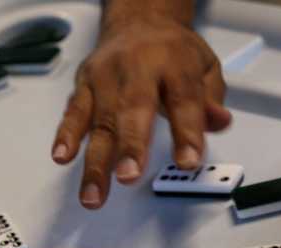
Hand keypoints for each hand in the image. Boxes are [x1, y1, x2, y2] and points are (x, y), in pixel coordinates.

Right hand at [52, 16, 230, 209]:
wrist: (138, 21)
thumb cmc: (170, 50)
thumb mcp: (204, 66)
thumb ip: (210, 98)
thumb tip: (218, 122)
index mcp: (173, 63)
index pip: (182, 100)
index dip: (186, 133)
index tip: (188, 161)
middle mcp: (136, 68)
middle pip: (133, 110)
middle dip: (130, 146)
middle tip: (129, 175)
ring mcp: (106, 78)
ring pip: (99, 122)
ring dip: (95, 161)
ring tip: (94, 193)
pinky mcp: (83, 86)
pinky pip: (73, 114)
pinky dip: (66, 137)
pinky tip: (62, 157)